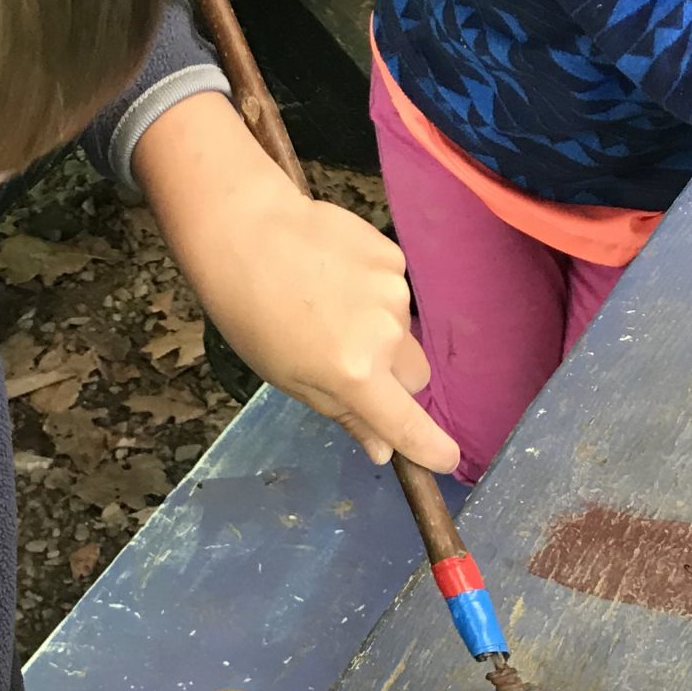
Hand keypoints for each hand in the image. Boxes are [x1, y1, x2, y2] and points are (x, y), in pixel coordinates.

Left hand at [133, 92, 458, 472]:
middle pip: (415, 376)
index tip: (446, 459)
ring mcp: (394, 291)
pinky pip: (395, 290)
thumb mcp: (290, 379)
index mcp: (355, 374)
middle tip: (347, 360)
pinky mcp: (393, 256)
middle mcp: (385, 335)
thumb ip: (344, 414)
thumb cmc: (253, 316)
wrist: (245, 231)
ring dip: (379, 330)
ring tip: (328, 305)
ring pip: (402, 330)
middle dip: (393, 378)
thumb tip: (382, 450)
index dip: (429, 445)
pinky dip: (373, 292)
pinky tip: (335, 275)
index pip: (406, 423)